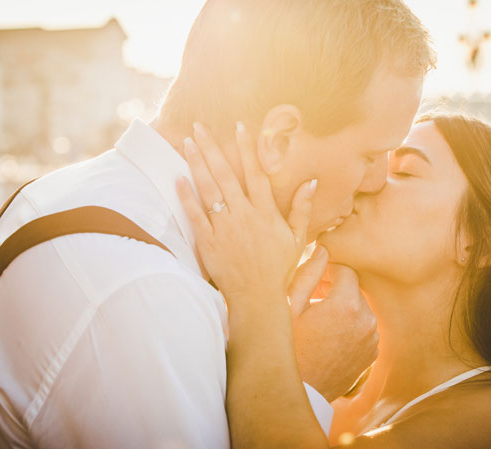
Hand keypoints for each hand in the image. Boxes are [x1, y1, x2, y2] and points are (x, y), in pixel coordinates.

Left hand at [176, 122, 315, 304]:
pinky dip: (186, 196)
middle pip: (225, 174)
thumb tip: (312, 182)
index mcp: (266, 213)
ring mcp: (224, 228)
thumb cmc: (279, 270)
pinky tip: (178, 178)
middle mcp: (244, 216)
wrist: (257, 300)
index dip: (247, 148)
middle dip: (211, 147)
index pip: (256, 173)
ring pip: (208, 189)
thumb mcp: (298, 240)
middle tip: (199, 126)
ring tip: (187, 142)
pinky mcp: (208, 242)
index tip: (240, 125)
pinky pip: (195, 215)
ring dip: (197, 164)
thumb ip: (302, 210)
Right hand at [287, 248, 379, 401]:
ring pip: (359, 308)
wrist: (299, 392)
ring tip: (318, 317)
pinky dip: (350, 325)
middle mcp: (366, 320)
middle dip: (335, 288)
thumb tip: (323, 249)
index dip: (328, 270)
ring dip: (342, 307)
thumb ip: (308, 274)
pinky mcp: (371, 353)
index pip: (346, 270)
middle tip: (311, 297)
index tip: (313, 280)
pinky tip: (329, 334)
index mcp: (346, 305)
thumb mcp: (290, 307)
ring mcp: (371, 339)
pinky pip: (363, 327)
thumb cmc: (288, 348)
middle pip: (354, 289)